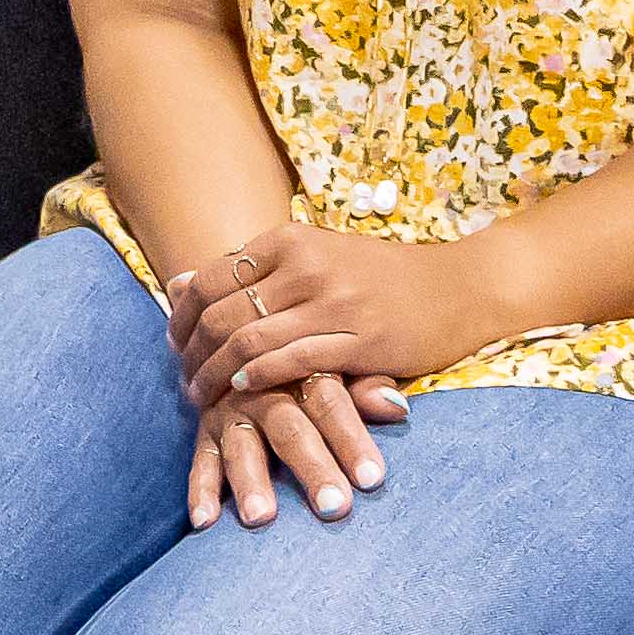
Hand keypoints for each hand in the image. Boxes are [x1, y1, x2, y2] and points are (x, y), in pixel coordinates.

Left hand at [162, 212, 501, 414]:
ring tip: (203, 395)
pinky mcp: (364, 339)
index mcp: (291, 239)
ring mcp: (337, 301)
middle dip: (192, 352)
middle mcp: (309, 264)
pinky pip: (294, 360)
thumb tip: (178, 283)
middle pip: (223, 313)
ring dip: (216, 373)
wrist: (460, 288)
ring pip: (250, 339)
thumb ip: (254, 271)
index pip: (210, 279)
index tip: (173, 345)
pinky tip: (243, 390)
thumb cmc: (381, 278)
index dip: (181, 318)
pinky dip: (259, 377)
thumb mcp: (315, 257)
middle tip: (182, 378)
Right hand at [188, 363, 394, 531]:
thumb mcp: (337, 358)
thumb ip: (367, 384)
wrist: (237, 326)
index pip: (331, 404)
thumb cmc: (306, 355)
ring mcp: (230, 408)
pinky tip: (204, 520)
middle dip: (311, 468)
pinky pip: (201, 458)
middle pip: (289, 428)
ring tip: (261, 517)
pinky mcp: (205, 426)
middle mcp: (263, 388)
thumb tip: (398, 407)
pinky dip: (200, 488)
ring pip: (242, 445)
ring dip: (250, 480)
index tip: (372, 478)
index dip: (351, 440)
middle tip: (334, 506)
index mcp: (303, 368)